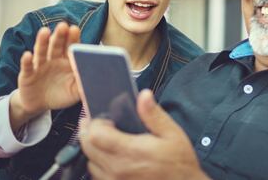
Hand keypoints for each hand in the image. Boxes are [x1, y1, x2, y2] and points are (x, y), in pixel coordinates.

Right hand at [10, 22, 80, 130]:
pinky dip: (27, 61)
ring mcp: (39, 66)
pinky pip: (27, 67)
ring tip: (45, 32)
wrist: (40, 104)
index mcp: (67, 60)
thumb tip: (100, 80)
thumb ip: (85, 83)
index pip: (70, 46)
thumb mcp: (75, 90)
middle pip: (56, 45)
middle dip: (60, 35)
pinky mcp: (27, 75)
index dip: (72, 38)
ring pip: (41, 52)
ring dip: (42, 42)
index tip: (75, 29)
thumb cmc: (61, 94)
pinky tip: (28, 55)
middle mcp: (53, 59)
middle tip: (63, 26)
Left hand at [80, 90, 209, 179]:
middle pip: (88, 147)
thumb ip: (154, 114)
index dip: (95, 123)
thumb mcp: (172, 133)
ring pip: (90, 162)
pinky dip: (99, 164)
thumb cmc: (179, 163)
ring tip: (106, 140)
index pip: (96, 135)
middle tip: (99, 124)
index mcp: (131, 151)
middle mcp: (118, 168)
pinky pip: (97, 175)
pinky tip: (111, 157)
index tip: (104, 118)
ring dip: (93, 149)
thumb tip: (144, 96)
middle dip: (89, 132)